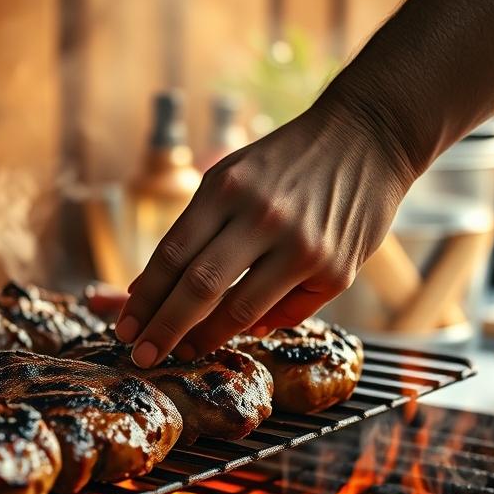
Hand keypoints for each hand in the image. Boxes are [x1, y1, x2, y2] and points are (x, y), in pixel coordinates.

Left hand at [115, 96, 415, 366]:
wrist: (368, 137)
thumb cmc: (287, 161)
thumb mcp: (231, 176)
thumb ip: (194, 229)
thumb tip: (146, 290)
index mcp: (226, 187)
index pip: (171, 256)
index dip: (144, 300)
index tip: (125, 329)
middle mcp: (262, 216)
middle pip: (198, 288)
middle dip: (163, 330)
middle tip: (141, 357)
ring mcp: (301, 245)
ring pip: (239, 311)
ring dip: (204, 338)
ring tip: (183, 352)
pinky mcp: (335, 270)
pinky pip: (285, 313)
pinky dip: (257, 325)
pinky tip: (241, 329)